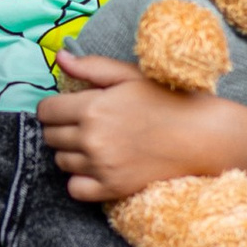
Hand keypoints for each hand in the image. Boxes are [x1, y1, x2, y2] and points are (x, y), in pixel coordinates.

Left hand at [37, 52, 227, 203]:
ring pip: (61, 162)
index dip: (53, 108)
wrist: (201, 136)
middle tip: (85, 124)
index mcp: (92, 107)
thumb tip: (59, 58)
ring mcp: (101, 166)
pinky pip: (75, 189)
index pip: (45, 111)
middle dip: (62, 128)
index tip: (67, 108)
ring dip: (71, 152)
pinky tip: (96, 167)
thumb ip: (91, 67)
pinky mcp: (112, 188)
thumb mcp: (130, 75)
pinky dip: (80, 179)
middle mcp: (91, 138)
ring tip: (95, 143)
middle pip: (51, 137)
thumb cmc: (167, 100)